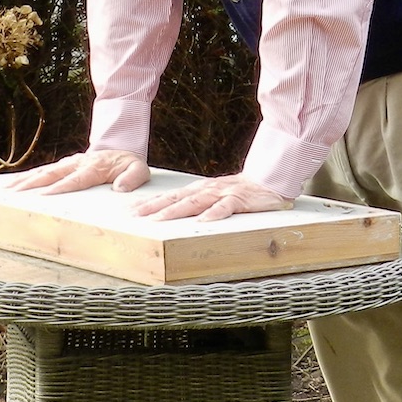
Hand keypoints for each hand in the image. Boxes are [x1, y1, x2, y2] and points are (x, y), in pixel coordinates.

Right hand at [1, 150, 149, 194]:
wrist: (121, 150)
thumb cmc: (128, 165)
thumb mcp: (139, 170)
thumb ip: (132, 178)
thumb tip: (119, 187)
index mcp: (94, 167)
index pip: (75, 179)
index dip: (60, 187)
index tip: (44, 195)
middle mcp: (77, 163)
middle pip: (52, 174)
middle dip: (33, 184)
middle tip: (15, 193)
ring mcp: (68, 163)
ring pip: (43, 171)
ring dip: (25, 180)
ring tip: (6, 190)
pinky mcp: (62, 166)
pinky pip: (42, 171)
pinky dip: (26, 177)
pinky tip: (11, 185)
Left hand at [133, 173, 292, 222]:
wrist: (269, 180)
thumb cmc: (241, 192)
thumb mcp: (216, 197)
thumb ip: (199, 206)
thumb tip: (178, 218)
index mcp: (199, 190)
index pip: (171, 196)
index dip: (151, 203)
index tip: (131, 211)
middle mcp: (207, 190)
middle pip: (176, 198)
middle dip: (155, 207)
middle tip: (135, 216)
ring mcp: (222, 194)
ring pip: (195, 203)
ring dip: (175, 211)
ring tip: (158, 220)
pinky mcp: (239, 199)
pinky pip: (225, 208)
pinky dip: (213, 214)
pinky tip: (203, 221)